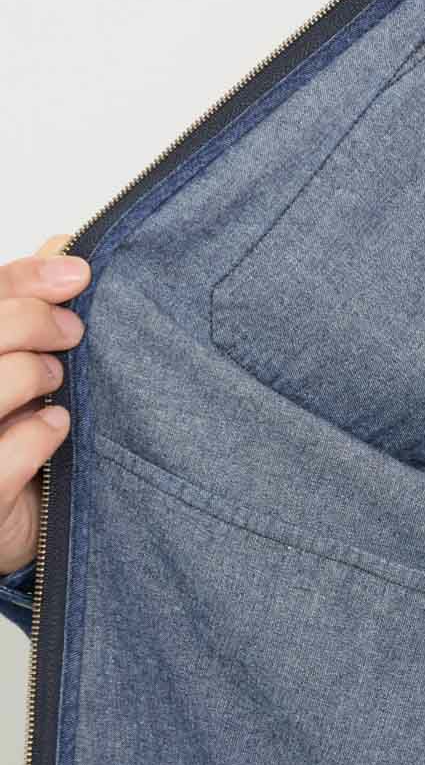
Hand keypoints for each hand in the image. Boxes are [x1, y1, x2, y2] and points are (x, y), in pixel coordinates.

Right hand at [0, 234, 87, 575]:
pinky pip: (2, 456)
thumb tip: (65, 246)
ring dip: (32, 374)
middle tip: (73, 332)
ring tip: (56, 382)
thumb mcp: (17, 362)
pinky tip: (57, 425)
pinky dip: (39, 434)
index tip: (77, 274)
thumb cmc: (6, 430)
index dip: (25, 280)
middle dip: (32, 322)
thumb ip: (28, 305)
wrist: (7, 518)